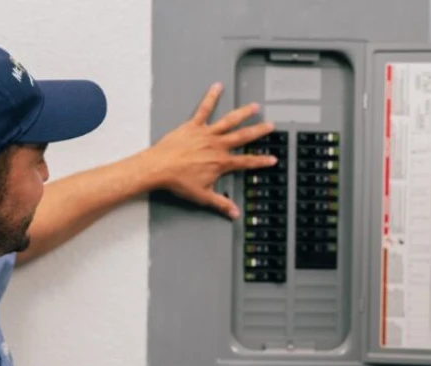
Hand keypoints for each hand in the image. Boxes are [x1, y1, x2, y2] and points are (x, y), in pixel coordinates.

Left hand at [143, 82, 278, 217]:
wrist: (159, 168)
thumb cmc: (178, 180)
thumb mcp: (203, 196)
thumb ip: (221, 204)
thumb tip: (233, 213)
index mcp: (221, 162)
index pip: (246, 162)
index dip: (261, 161)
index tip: (272, 159)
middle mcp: (217, 145)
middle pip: (243, 137)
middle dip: (259, 131)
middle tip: (270, 126)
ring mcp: (206, 134)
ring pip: (229, 121)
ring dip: (243, 113)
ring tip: (254, 107)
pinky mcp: (193, 125)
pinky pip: (204, 109)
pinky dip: (211, 97)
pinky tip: (217, 87)